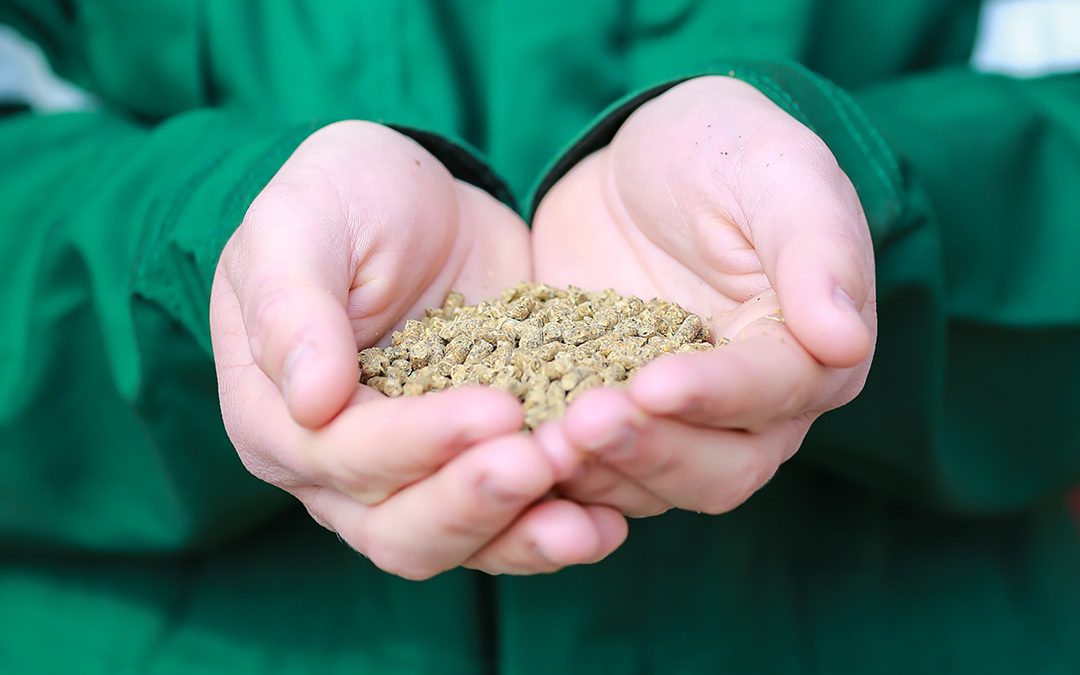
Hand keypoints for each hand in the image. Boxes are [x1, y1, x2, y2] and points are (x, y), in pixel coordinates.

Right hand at [210, 121, 625, 577]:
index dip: (418, 442)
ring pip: (460, 543)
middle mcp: (338, 471)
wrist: (418, 200)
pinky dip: (556, 525)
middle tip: (542, 464)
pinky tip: (609, 519)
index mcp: (278, 418)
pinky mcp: (477, 464)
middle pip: (398, 529)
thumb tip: (310, 401)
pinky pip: (512, 520)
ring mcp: (414, 476)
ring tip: (589, 523)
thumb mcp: (299, 225)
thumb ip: (292, 306)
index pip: (344, 455)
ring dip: (523, 536)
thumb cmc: (340, 200)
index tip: (497, 409)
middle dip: (474, 504)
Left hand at [531, 76, 876, 516]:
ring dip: (599, 473)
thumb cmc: (723, 150)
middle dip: (653, 453)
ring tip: (537, 442)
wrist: (638, 164)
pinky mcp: (607, 416)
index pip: (774, 393)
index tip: (655, 383)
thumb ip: (817, 247)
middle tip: (583, 422)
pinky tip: (507, 446)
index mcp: (808, 353)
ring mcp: (674, 422)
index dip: (718, 396)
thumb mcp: (775, 171)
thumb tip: (844, 338)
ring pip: (651, 484)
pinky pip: (586, 463)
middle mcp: (749, 408)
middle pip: (719, 470)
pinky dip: (553, 465)